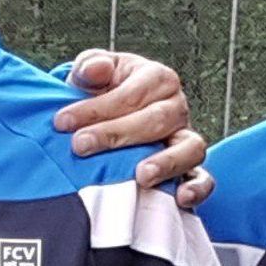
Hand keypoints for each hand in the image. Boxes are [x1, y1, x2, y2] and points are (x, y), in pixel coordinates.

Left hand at [54, 50, 213, 208]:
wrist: (106, 116)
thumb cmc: (100, 92)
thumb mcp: (91, 72)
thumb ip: (91, 66)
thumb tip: (95, 69)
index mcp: (157, 78)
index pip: (132, 93)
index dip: (96, 108)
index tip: (62, 122)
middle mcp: (176, 107)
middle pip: (157, 120)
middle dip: (116, 134)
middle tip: (80, 146)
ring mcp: (185, 138)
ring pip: (190, 148)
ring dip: (167, 162)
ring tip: (141, 176)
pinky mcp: (189, 168)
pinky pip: (203, 178)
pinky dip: (196, 188)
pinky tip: (180, 199)